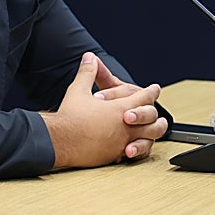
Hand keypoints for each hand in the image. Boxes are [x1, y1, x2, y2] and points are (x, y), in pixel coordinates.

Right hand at [39, 53, 166, 168]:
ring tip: (151, 131)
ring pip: (148, 139)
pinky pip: (133, 154)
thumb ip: (88, 73)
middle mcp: (126, 127)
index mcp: (120, 108)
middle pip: (152, 119)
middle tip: (154, 110)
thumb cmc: (70, 117)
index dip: (151, 91)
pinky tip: (132, 147)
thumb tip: (90, 57)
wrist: (60, 142)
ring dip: (151, 134)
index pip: (144, 97)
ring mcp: (122, 143)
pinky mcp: (115, 156)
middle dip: (154, 113)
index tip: (155, 89)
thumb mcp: (79, 90)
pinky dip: (136, 149)